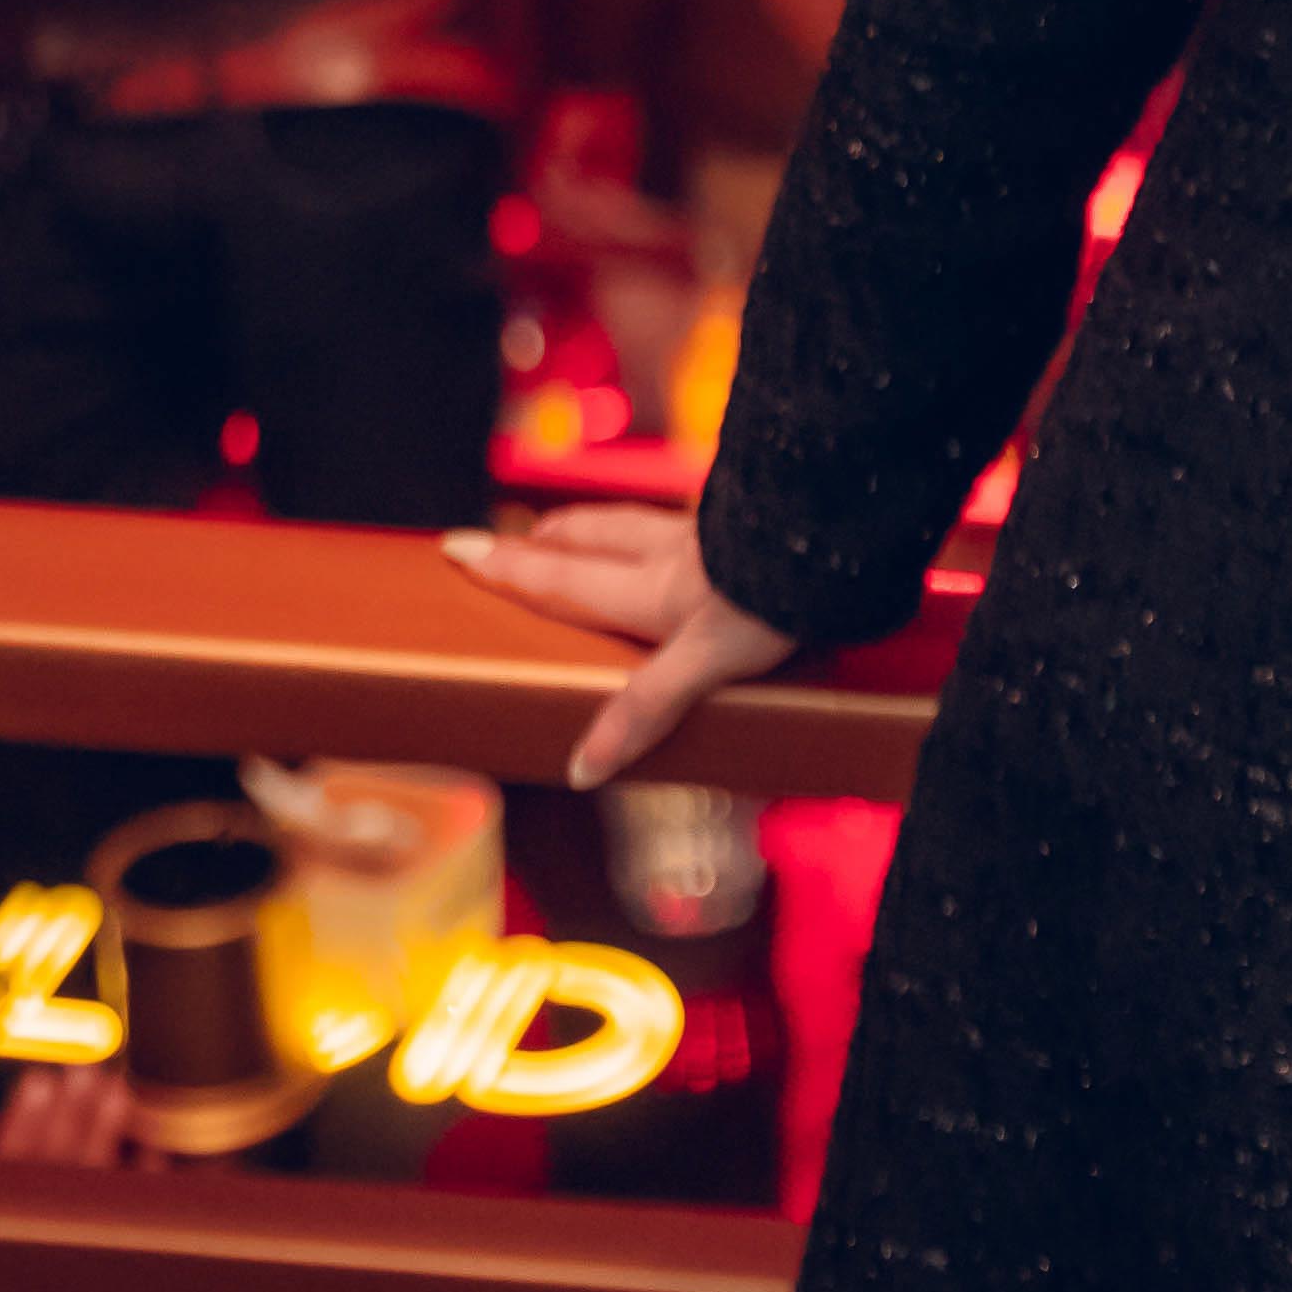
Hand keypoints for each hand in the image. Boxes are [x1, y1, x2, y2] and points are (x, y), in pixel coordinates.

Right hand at [442, 502, 796, 790]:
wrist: (834, 544)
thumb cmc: (772, 601)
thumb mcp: (702, 665)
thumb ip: (643, 710)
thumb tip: (583, 767)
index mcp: (647, 587)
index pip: (561, 578)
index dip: (507, 567)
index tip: (456, 547)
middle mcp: (670, 553)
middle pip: (592, 538)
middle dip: (546, 540)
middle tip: (514, 535)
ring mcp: (709, 535)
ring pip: (635, 524)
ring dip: (597, 525)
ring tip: (575, 527)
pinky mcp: (746, 528)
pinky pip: (685, 523)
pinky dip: (661, 526)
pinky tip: (680, 532)